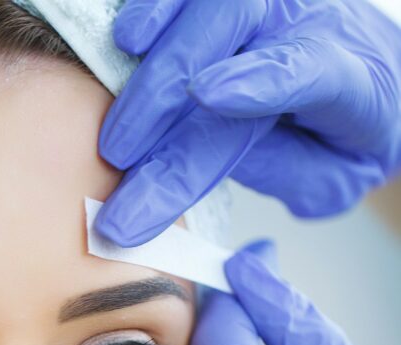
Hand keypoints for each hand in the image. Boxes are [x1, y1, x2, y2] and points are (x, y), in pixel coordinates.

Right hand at [95, 0, 400, 244]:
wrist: (373, 88)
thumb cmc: (346, 142)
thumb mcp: (328, 180)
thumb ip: (277, 171)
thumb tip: (202, 162)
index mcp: (351, 79)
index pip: (306, 69)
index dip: (259, 79)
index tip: (207, 96)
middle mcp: (312, 23)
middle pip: (235, 30)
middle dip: (165, 92)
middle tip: (118, 155)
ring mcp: (275, 5)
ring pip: (210, 8)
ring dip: (152, 62)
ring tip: (116, 121)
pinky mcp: (236, 2)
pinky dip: (154, 9)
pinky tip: (127, 40)